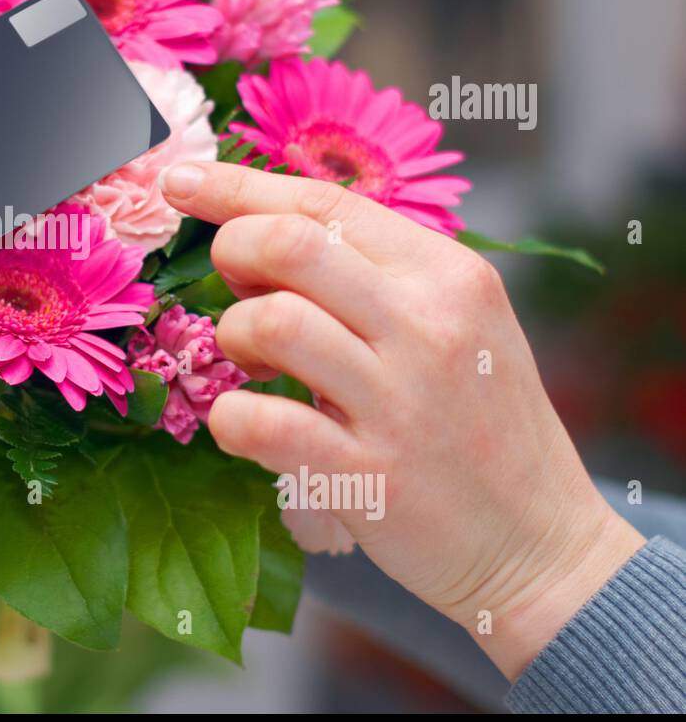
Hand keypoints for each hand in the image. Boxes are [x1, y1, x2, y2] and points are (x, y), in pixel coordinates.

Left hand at [159, 160, 644, 678]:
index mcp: (447, 275)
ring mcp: (400, 402)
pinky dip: (231, 417)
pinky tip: (244, 423)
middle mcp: (427, 326)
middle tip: (234, 288)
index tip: (182, 179)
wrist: (540, 543)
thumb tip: (264, 235)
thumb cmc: (479, 424)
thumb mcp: (456, 324)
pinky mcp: (370, 477)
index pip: (325, 204)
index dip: (239, 186)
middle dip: (232, 251)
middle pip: (290, 244)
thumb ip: (375, 276)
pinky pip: (263, 423)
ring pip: (272, 323)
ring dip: (233, 336)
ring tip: (255, 364)